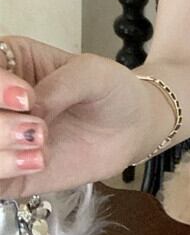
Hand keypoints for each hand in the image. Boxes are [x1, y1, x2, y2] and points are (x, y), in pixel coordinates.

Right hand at [0, 35, 147, 198]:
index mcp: (9, 62)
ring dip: (1, 149)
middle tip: (38, 129)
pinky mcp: (8, 171)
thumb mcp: (94, 73)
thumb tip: (31, 109)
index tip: (27, 98)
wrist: (132, 128)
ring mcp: (0, 137)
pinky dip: (3, 171)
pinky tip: (37, 162)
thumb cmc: (112, 90)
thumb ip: (60, 86)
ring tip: (42, 146)